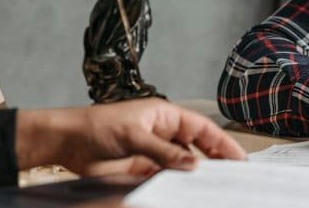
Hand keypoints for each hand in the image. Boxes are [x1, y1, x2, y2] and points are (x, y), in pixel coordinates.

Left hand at [16, 98, 245, 176]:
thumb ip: (164, 152)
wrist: (68, 142)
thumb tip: (193, 164)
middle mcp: (162, 133)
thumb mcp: (133, 135)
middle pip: (196, 147)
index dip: (222, 143)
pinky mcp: (142, 170)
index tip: (239, 158)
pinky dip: (176, 186)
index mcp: (164, 115)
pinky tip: (185, 194)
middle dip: (215, 160)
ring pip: (183, 165)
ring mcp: (153, 152)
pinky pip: (166, 178)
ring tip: (212, 189)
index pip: (201, 128)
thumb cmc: (97, 126)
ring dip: (195, 175)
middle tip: (233, 177)